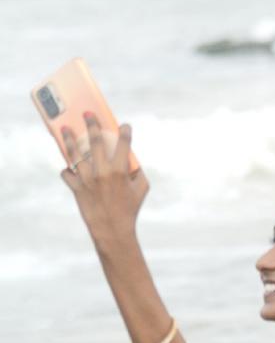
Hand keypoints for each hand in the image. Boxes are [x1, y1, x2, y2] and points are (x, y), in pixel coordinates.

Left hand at [61, 113, 148, 245]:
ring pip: (75, 154)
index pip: (123, 144)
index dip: (125, 132)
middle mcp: (102, 172)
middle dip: (92, 125)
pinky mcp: (76, 188)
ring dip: (69, 140)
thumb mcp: (141, 189)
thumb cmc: (130, 209)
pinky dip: (68, 170)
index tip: (124, 125)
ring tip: (64, 128)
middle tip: (87, 113)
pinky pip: (67, 173)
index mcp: (120, 171)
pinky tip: (69, 166)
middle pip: (95, 143)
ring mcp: (87, 180)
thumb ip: (137, 171)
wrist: (111, 229)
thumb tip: (130, 158)